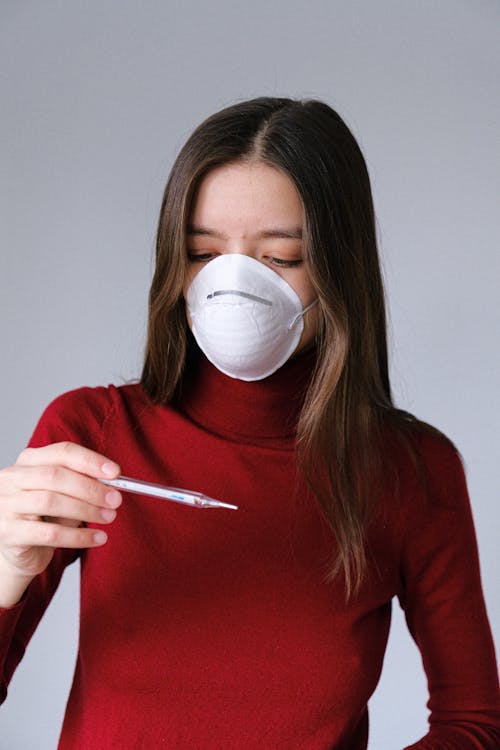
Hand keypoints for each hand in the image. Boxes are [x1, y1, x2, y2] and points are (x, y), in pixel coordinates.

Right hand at [0, 442, 121, 605]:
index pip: (62, 452)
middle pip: (56, 476)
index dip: (91, 461)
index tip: (115, 472)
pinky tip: (98, 538)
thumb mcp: (62, 495)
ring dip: (87, 510)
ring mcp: (6, 504)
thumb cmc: (43, 517)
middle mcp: (12, 478)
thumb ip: (82, 486)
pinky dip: (79, 536)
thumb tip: (112, 484)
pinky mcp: (9, 533)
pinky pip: (50, 534)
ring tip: (109, 517)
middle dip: (91, 488)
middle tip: (115, 499)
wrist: (18, 552)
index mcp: (28, 461)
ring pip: (52, 502)